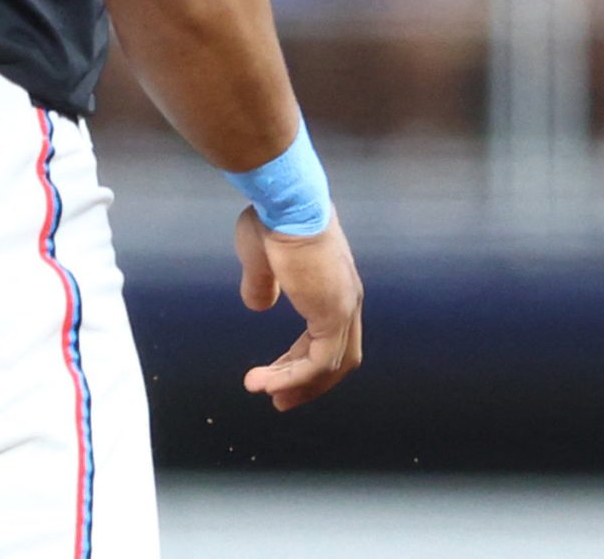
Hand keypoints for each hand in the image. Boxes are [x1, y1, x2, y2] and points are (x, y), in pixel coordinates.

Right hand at [234, 207, 363, 410]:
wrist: (286, 202)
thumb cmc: (273, 220)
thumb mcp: (260, 258)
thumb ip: (261, 283)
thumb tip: (257, 306)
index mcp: (334, 286)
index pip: (325, 336)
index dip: (300, 360)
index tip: (275, 377)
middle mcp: (346, 301)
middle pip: (336, 359)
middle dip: (306, 383)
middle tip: (278, 400)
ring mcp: (343, 309)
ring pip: (328, 365)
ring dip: (293, 383)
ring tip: (260, 390)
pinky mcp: (333, 315)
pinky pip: (318, 362)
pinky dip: (293, 376)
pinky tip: (265, 381)